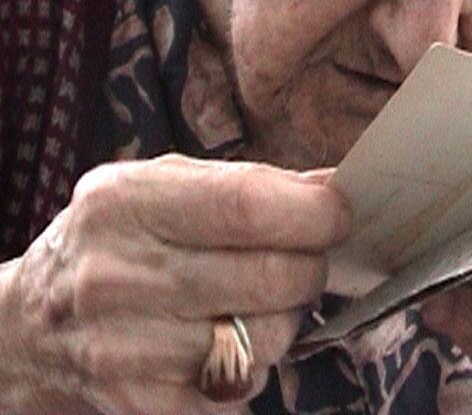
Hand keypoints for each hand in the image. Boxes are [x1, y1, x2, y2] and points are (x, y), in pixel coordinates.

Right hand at [0, 155, 349, 414]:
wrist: (28, 331)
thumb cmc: (114, 243)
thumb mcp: (160, 188)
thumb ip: (246, 183)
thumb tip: (333, 186)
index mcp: (124, 204)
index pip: (248, 205)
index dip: (313, 212)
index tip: (337, 214)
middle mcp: (118, 278)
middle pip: (271, 276)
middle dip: (311, 265)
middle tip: (306, 257)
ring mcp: (128, 353)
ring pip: (269, 338)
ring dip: (286, 317)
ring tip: (257, 299)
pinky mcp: (147, 408)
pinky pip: (246, 387)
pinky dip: (256, 363)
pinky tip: (228, 340)